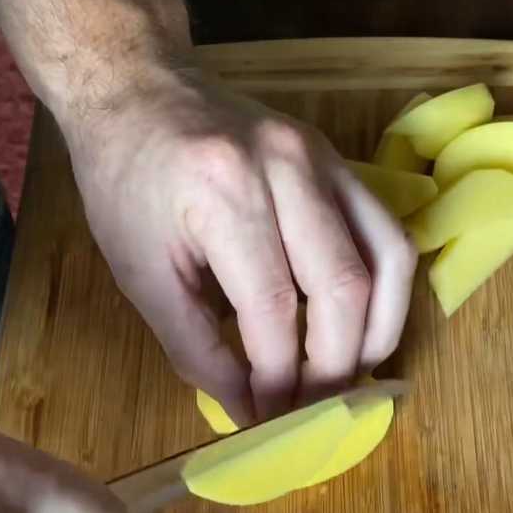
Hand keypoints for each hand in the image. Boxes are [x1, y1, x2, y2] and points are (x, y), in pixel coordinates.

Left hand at [61, 72, 416, 423]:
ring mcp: (322, 157)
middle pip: (341, 287)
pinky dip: (385, 291)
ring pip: (386, 258)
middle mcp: (285, 166)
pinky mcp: (339, 160)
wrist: (139, 94)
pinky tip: (363, 329)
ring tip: (348, 380)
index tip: (267, 419)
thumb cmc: (125, 184)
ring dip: (376, 333)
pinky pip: (387, 231)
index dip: (277, 378)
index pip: (272, 307)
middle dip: (332, 368)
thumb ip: (194, 347)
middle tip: (309, 411)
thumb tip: (247, 407)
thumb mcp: (139, 272)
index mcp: (223, 191)